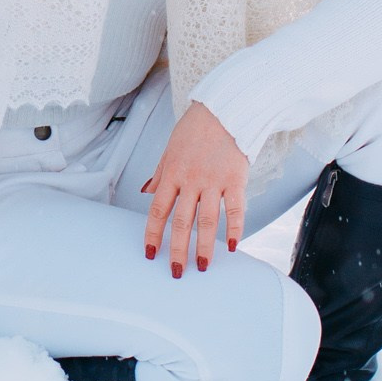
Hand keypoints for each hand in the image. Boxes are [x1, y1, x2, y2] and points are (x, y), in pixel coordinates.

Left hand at [143, 101, 248, 274]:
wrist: (224, 109)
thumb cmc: (194, 129)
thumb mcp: (170, 149)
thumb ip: (160, 174)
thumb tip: (146, 193)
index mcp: (172, 174)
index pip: (158, 210)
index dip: (153, 234)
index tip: (150, 254)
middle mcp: (191, 180)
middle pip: (182, 222)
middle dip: (178, 250)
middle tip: (177, 271)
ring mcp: (214, 181)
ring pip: (207, 220)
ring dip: (204, 246)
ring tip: (202, 266)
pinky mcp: (235, 179)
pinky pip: (235, 209)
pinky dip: (234, 228)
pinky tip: (232, 246)